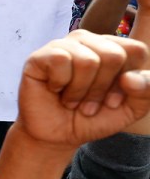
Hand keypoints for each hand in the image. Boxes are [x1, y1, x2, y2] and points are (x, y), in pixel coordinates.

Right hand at [14, 30, 149, 151]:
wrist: (57, 137)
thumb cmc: (92, 119)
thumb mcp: (131, 109)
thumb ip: (146, 91)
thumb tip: (130, 77)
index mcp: (114, 47)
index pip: (135, 50)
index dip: (127, 82)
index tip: (113, 100)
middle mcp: (89, 41)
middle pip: (113, 55)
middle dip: (102, 89)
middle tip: (88, 103)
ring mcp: (64, 46)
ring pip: (87, 60)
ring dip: (80, 91)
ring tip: (72, 100)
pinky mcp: (40, 56)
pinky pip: (60, 60)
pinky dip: (60, 84)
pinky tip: (54, 90)